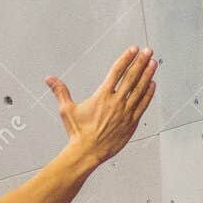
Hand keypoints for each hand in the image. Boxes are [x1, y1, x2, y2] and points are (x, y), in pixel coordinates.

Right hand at [45, 46, 156, 167]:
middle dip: (141, 62)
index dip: (126, 59)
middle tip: (148, 51)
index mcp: (102, 96)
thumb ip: (60, 91)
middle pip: (131, 77)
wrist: (87, 153)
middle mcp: (116, 102)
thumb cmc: (77, 132)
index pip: (116, 72)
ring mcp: (125, 112)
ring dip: (147, 75)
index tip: (133, 50)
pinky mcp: (131, 123)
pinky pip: (143, 105)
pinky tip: (153, 84)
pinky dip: (149, 94)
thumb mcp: (66, 110)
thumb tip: (49, 79)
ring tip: (153, 63)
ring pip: (140, 90)